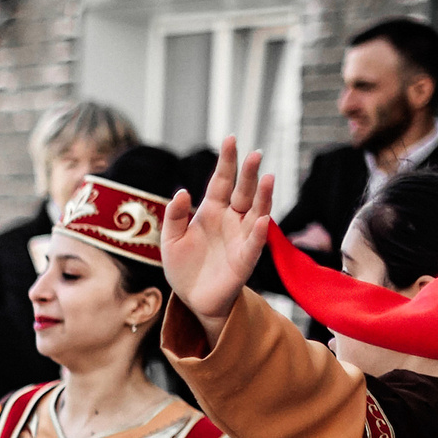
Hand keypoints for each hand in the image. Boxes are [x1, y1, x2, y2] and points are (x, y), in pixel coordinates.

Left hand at [158, 135, 274, 337]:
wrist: (192, 298)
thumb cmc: (183, 266)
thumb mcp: (170, 239)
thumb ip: (174, 216)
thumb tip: (182, 191)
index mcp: (211, 211)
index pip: (222, 181)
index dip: (227, 161)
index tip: (231, 138)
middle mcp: (231, 220)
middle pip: (243, 191)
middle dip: (248, 173)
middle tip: (254, 153)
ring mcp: (241, 237)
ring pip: (256, 211)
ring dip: (262, 196)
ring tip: (267, 178)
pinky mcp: (245, 259)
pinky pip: (254, 243)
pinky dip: (257, 231)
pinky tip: (260, 219)